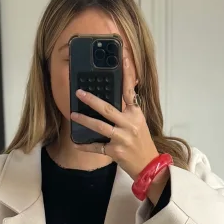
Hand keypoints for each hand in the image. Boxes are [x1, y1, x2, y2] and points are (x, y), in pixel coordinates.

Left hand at [70, 52, 161, 181]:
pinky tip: (76, 143)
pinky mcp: (115, 151)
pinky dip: (85, 145)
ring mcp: (122, 138)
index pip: (130, 90)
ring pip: (100, 126)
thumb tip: (113, 99)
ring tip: (73, 115)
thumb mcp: (139, 123)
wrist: (150, 166)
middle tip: (79, 93)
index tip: (122, 57)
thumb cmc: (142, 143)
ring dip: (84, 120)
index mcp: (136, 114)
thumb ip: (127, 111)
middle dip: (91, 100)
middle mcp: (129, 124)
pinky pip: (97, 147)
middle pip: (107, 108)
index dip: (126, 73)